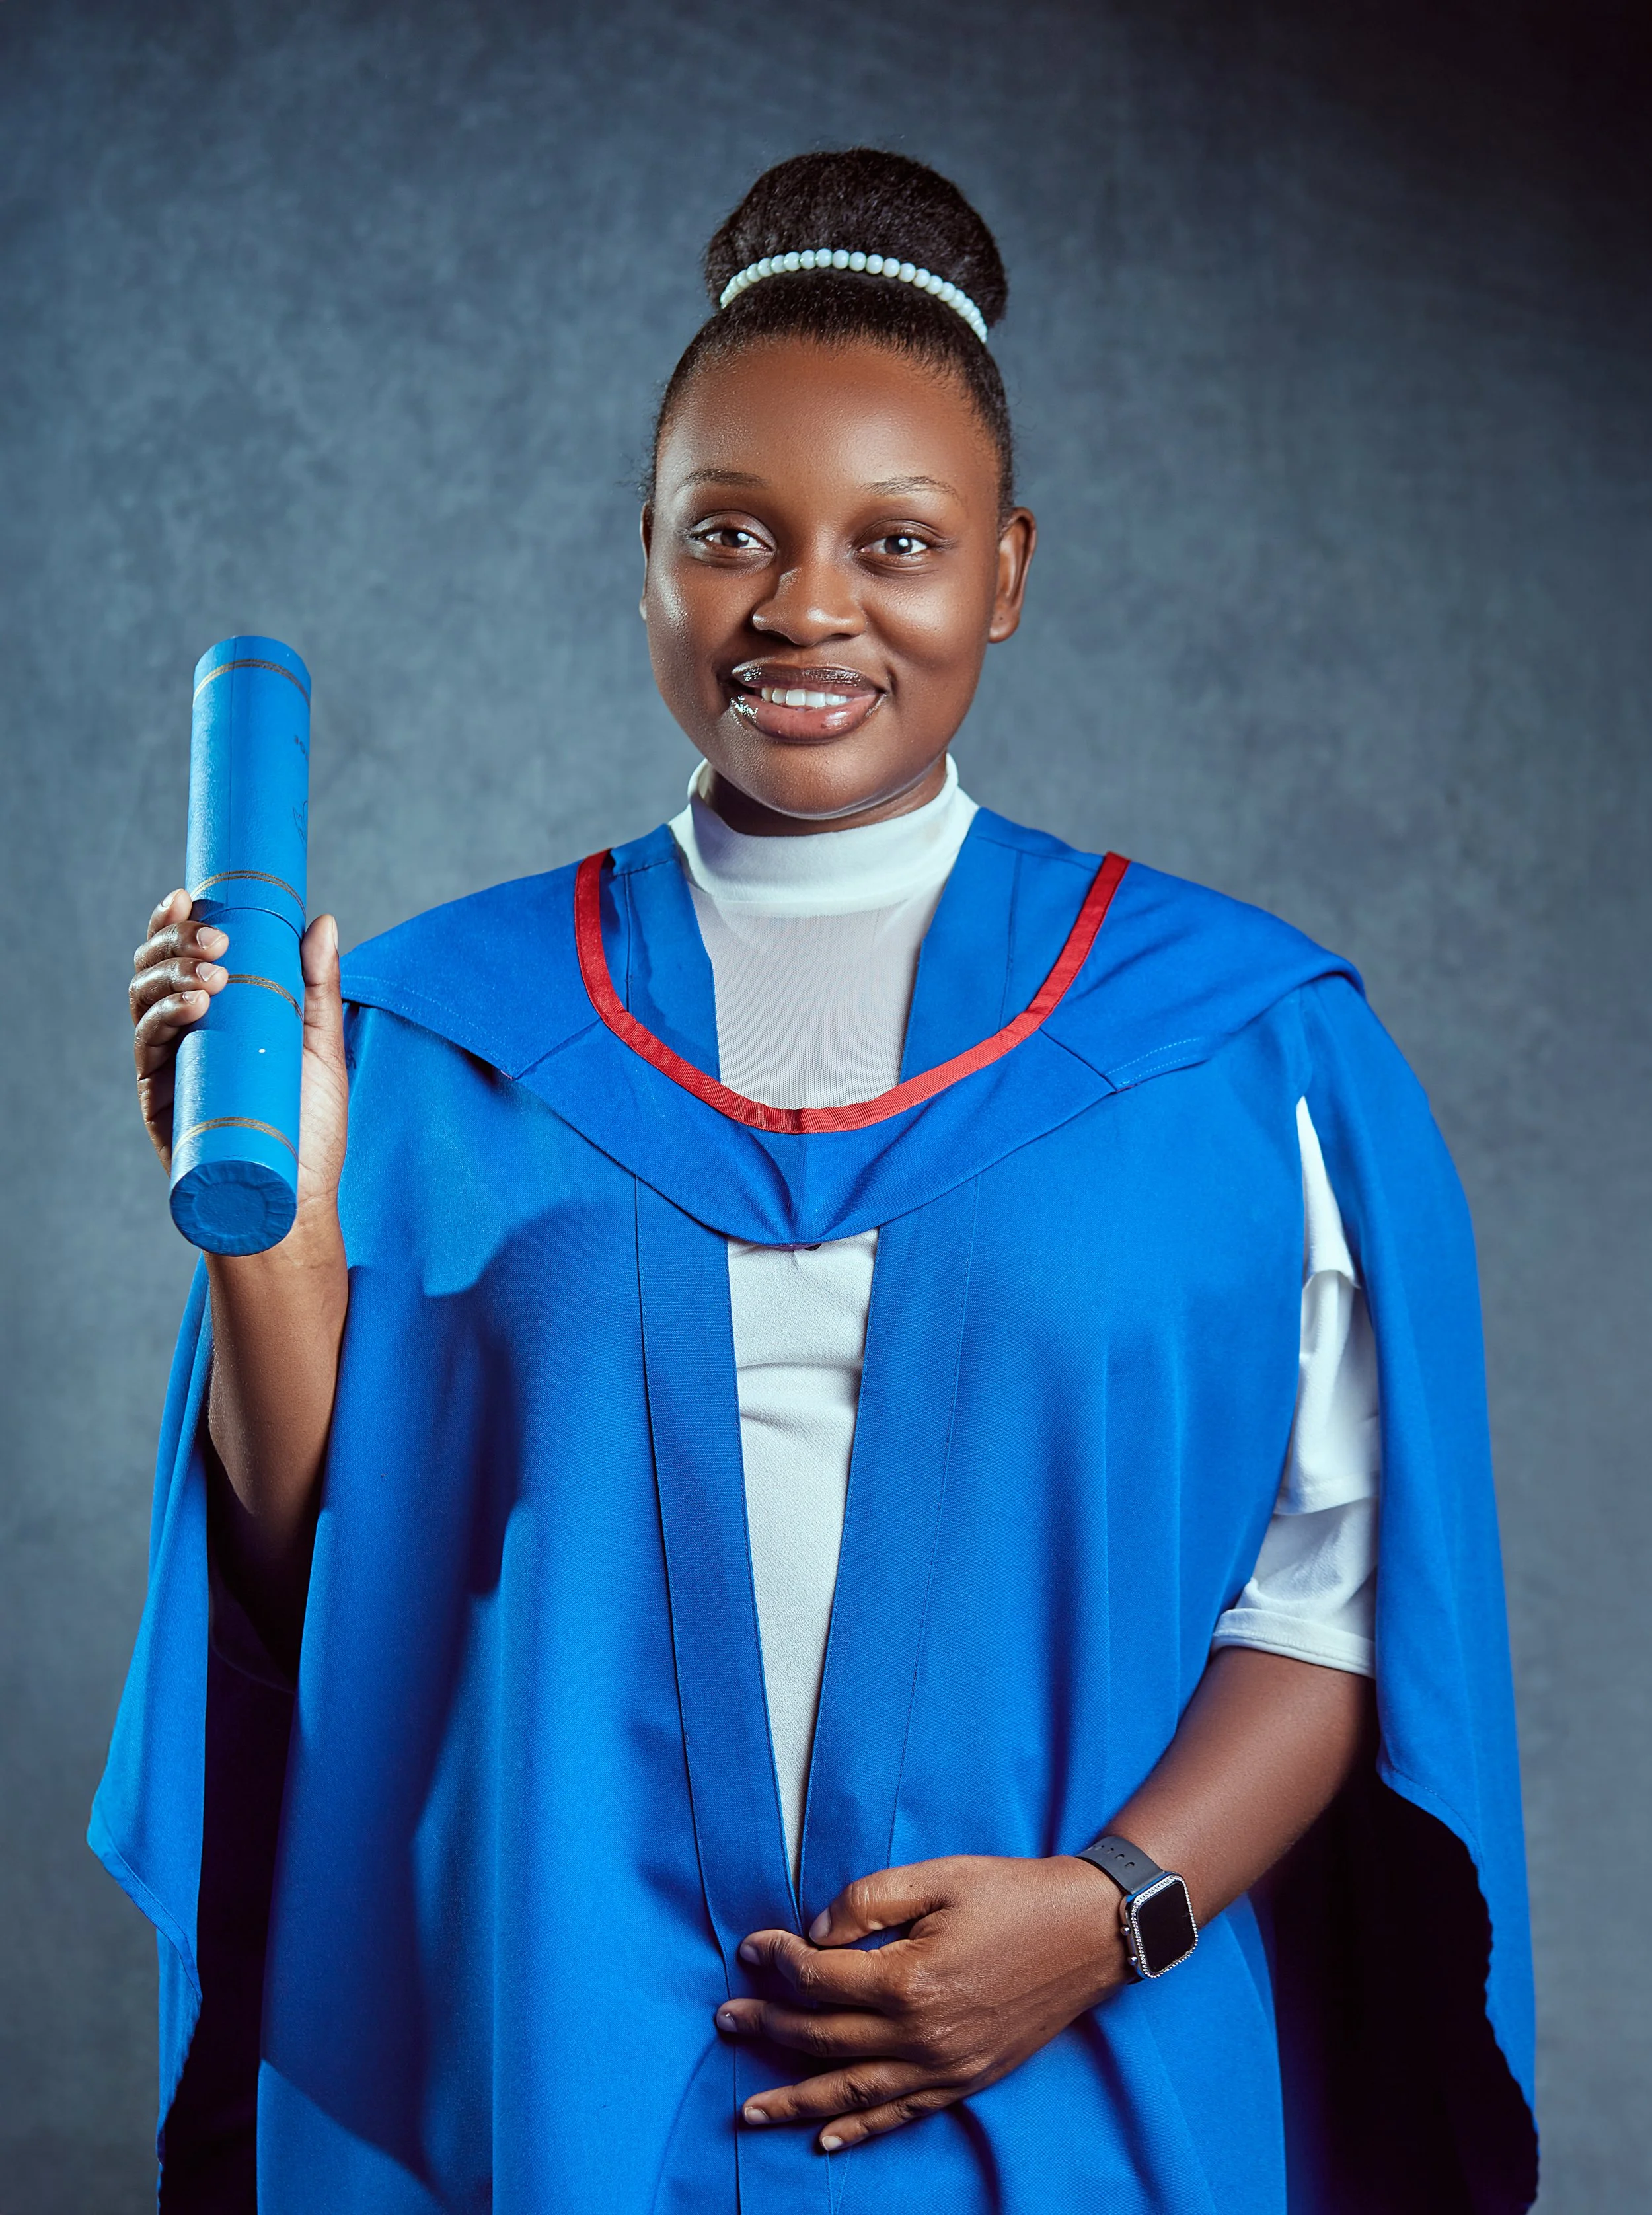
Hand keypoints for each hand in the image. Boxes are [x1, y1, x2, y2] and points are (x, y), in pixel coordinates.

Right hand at [130, 890, 348, 1216]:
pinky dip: (164, 1017)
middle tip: (214, 942)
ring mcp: (170, 1061)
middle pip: (157, 966)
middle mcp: (188, 1030)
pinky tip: (193, 1005)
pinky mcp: (159, 1096)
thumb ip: (319, 988)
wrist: (294, 1199)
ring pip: (145, 998)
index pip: (186, 954)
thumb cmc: (310, 1129)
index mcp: (221, 1012)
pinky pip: (147, 1045)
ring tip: (211, 977)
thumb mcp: (322, 1050)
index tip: (191, 895)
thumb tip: (324, 921)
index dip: (178, 919)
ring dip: (171, 974)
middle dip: (176, 941)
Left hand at [717, 1854, 1129, 2153]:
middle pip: (823, 2040)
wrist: (1088, 1932)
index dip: (777, 1961)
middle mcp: (920, 2034)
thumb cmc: (1011, 1895)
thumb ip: (868, 1900)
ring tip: (748, 2109)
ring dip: (795, 2101)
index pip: (818, 1978)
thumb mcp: (937, 1876)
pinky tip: (826, 2140)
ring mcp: (943, 2066)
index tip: (751, 1948)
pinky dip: (860, 2131)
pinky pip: (901, 2115)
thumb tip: (817, 1932)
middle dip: (767, 2030)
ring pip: (852, 2093)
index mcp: (908, 1978)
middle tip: (725, 2022)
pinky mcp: (964, 2080)